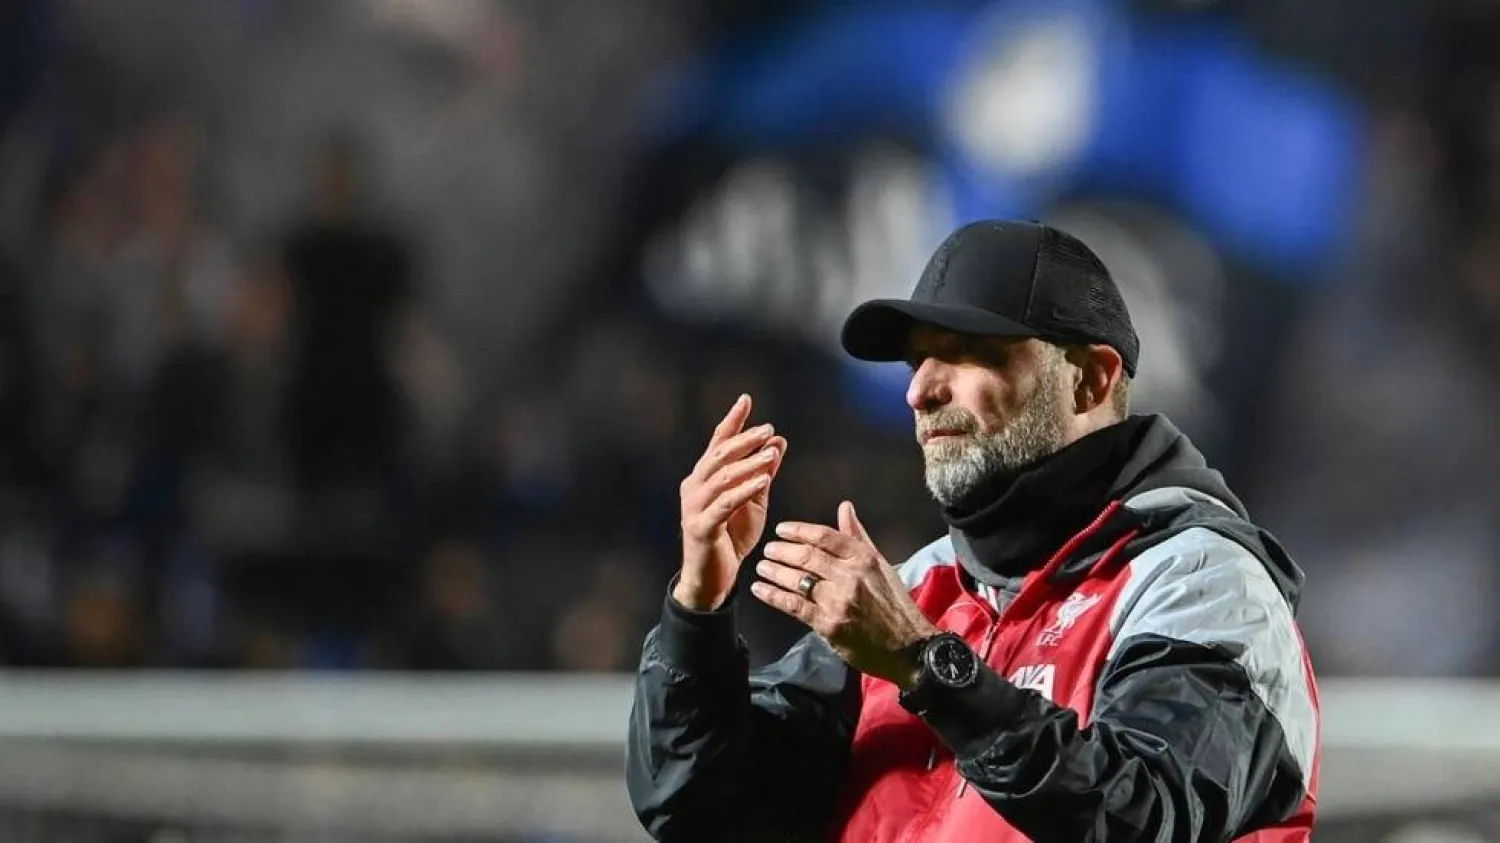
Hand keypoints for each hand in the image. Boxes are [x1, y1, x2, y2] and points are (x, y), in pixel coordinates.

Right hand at [674, 394, 787, 610]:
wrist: (712, 578)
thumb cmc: (732, 538)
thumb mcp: (753, 502)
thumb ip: (763, 473)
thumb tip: (778, 441)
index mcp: (704, 477)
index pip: (718, 443)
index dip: (732, 421)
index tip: (746, 399)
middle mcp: (694, 487)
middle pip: (719, 455)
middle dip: (744, 439)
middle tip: (768, 428)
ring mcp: (693, 507)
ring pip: (721, 477)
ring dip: (747, 463)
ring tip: (770, 454)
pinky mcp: (700, 528)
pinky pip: (723, 505)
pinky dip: (743, 490)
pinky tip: (761, 481)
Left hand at [751, 501, 939, 686]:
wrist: (907, 647)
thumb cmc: (894, 604)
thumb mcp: (880, 565)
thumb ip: (857, 536)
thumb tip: (844, 507)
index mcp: (863, 558)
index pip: (825, 536)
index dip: (799, 530)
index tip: (781, 530)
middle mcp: (850, 576)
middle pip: (807, 556)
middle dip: (782, 551)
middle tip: (768, 549)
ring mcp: (838, 601)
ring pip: (798, 580)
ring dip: (775, 571)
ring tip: (761, 567)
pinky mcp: (828, 624)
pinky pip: (795, 606)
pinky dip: (774, 596)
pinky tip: (761, 590)